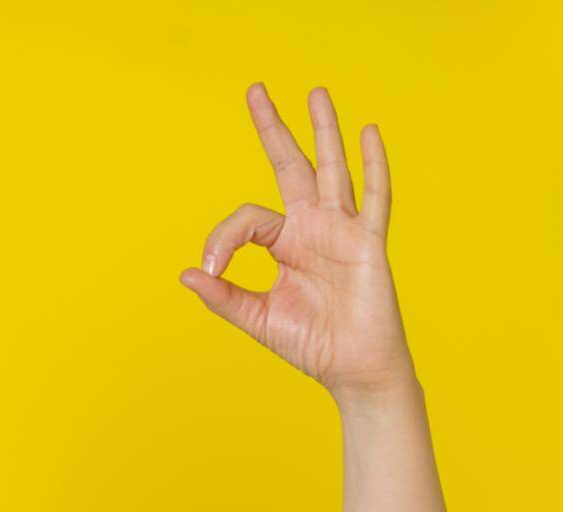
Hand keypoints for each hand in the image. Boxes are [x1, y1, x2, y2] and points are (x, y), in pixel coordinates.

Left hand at [178, 83, 415, 400]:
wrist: (352, 369)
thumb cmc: (310, 343)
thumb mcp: (257, 318)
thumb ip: (223, 296)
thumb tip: (188, 273)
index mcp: (285, 243)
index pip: (248, 218)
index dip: (223, 237)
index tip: (212, 266)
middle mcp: (314, 228)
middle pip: (291, 166)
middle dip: (273, 130)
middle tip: (255, 90)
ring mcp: (343, 231)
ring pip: (331, 170)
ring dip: (323, 131)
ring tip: (315, 92)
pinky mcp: (369, 243)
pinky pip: (375, 198)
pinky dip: (373, 166)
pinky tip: (367, 132)